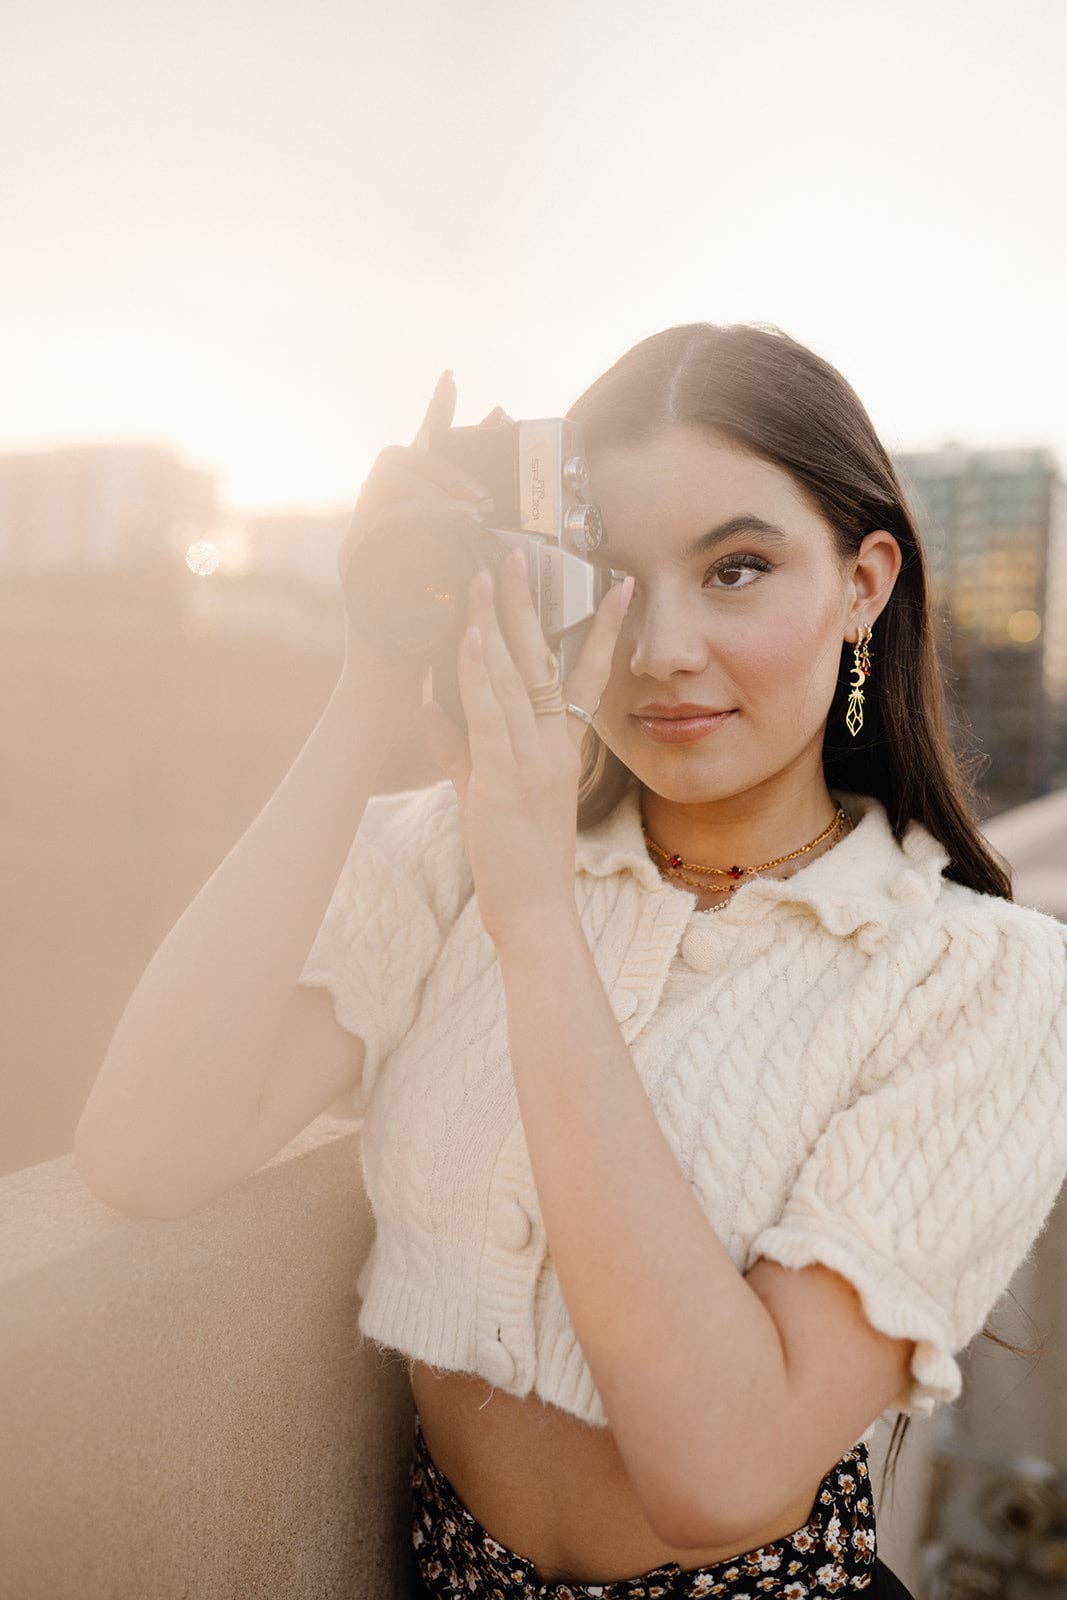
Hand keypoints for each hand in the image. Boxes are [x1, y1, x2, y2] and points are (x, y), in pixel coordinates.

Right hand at [337, 370, 492, 699]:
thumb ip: (479, 547)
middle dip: (444, 461)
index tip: (455, 380)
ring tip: (476, 507)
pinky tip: (455, 523)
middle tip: (484, 491)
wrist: (394, 697)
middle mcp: (375, 525)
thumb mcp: (467, 586)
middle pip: (399, 457)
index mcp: (403, 523)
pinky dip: (420, 515)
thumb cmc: (436, 650)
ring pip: (388, 481)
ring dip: (436, 485)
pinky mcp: (355, 565)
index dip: (434, 415)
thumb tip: (517, 515)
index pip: (417, 454)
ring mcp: (361, 542)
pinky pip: (382, 519)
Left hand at [417, 546, 634, 947]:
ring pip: (514, 679)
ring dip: (496, 624)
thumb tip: (432, 710)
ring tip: (484, 575)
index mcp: (561, 751)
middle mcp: (554, 749)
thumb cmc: (518, 862)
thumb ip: (459, 749)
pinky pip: (491, 717)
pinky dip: (479, 675)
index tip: (617, 586)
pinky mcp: (505, 781)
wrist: (536, 914)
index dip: (601, 629)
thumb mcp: (490, 796)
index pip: (587, 676)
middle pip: (543, 661)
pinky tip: (470, 638)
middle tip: (518, 554)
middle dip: (527, 606)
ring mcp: (532, 762)